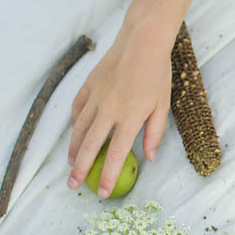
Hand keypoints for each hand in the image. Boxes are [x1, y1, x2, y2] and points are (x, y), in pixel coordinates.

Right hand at [67, 20, 171, 196]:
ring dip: (74, 149)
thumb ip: (155, 133)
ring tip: (71, 164)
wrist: (141, 42)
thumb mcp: (163, 105)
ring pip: (79, 129)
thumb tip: (150, 157)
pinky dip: (74, 123)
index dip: (107, 176)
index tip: (101, 192)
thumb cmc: (157, 74)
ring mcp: (96, 97)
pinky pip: (77, 109)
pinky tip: (74, 133)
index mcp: (130, 117)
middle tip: (73, 185)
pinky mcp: (89, 85)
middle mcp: (109, 110)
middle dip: (81, 169)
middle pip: (90, 146)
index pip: (116, 154)